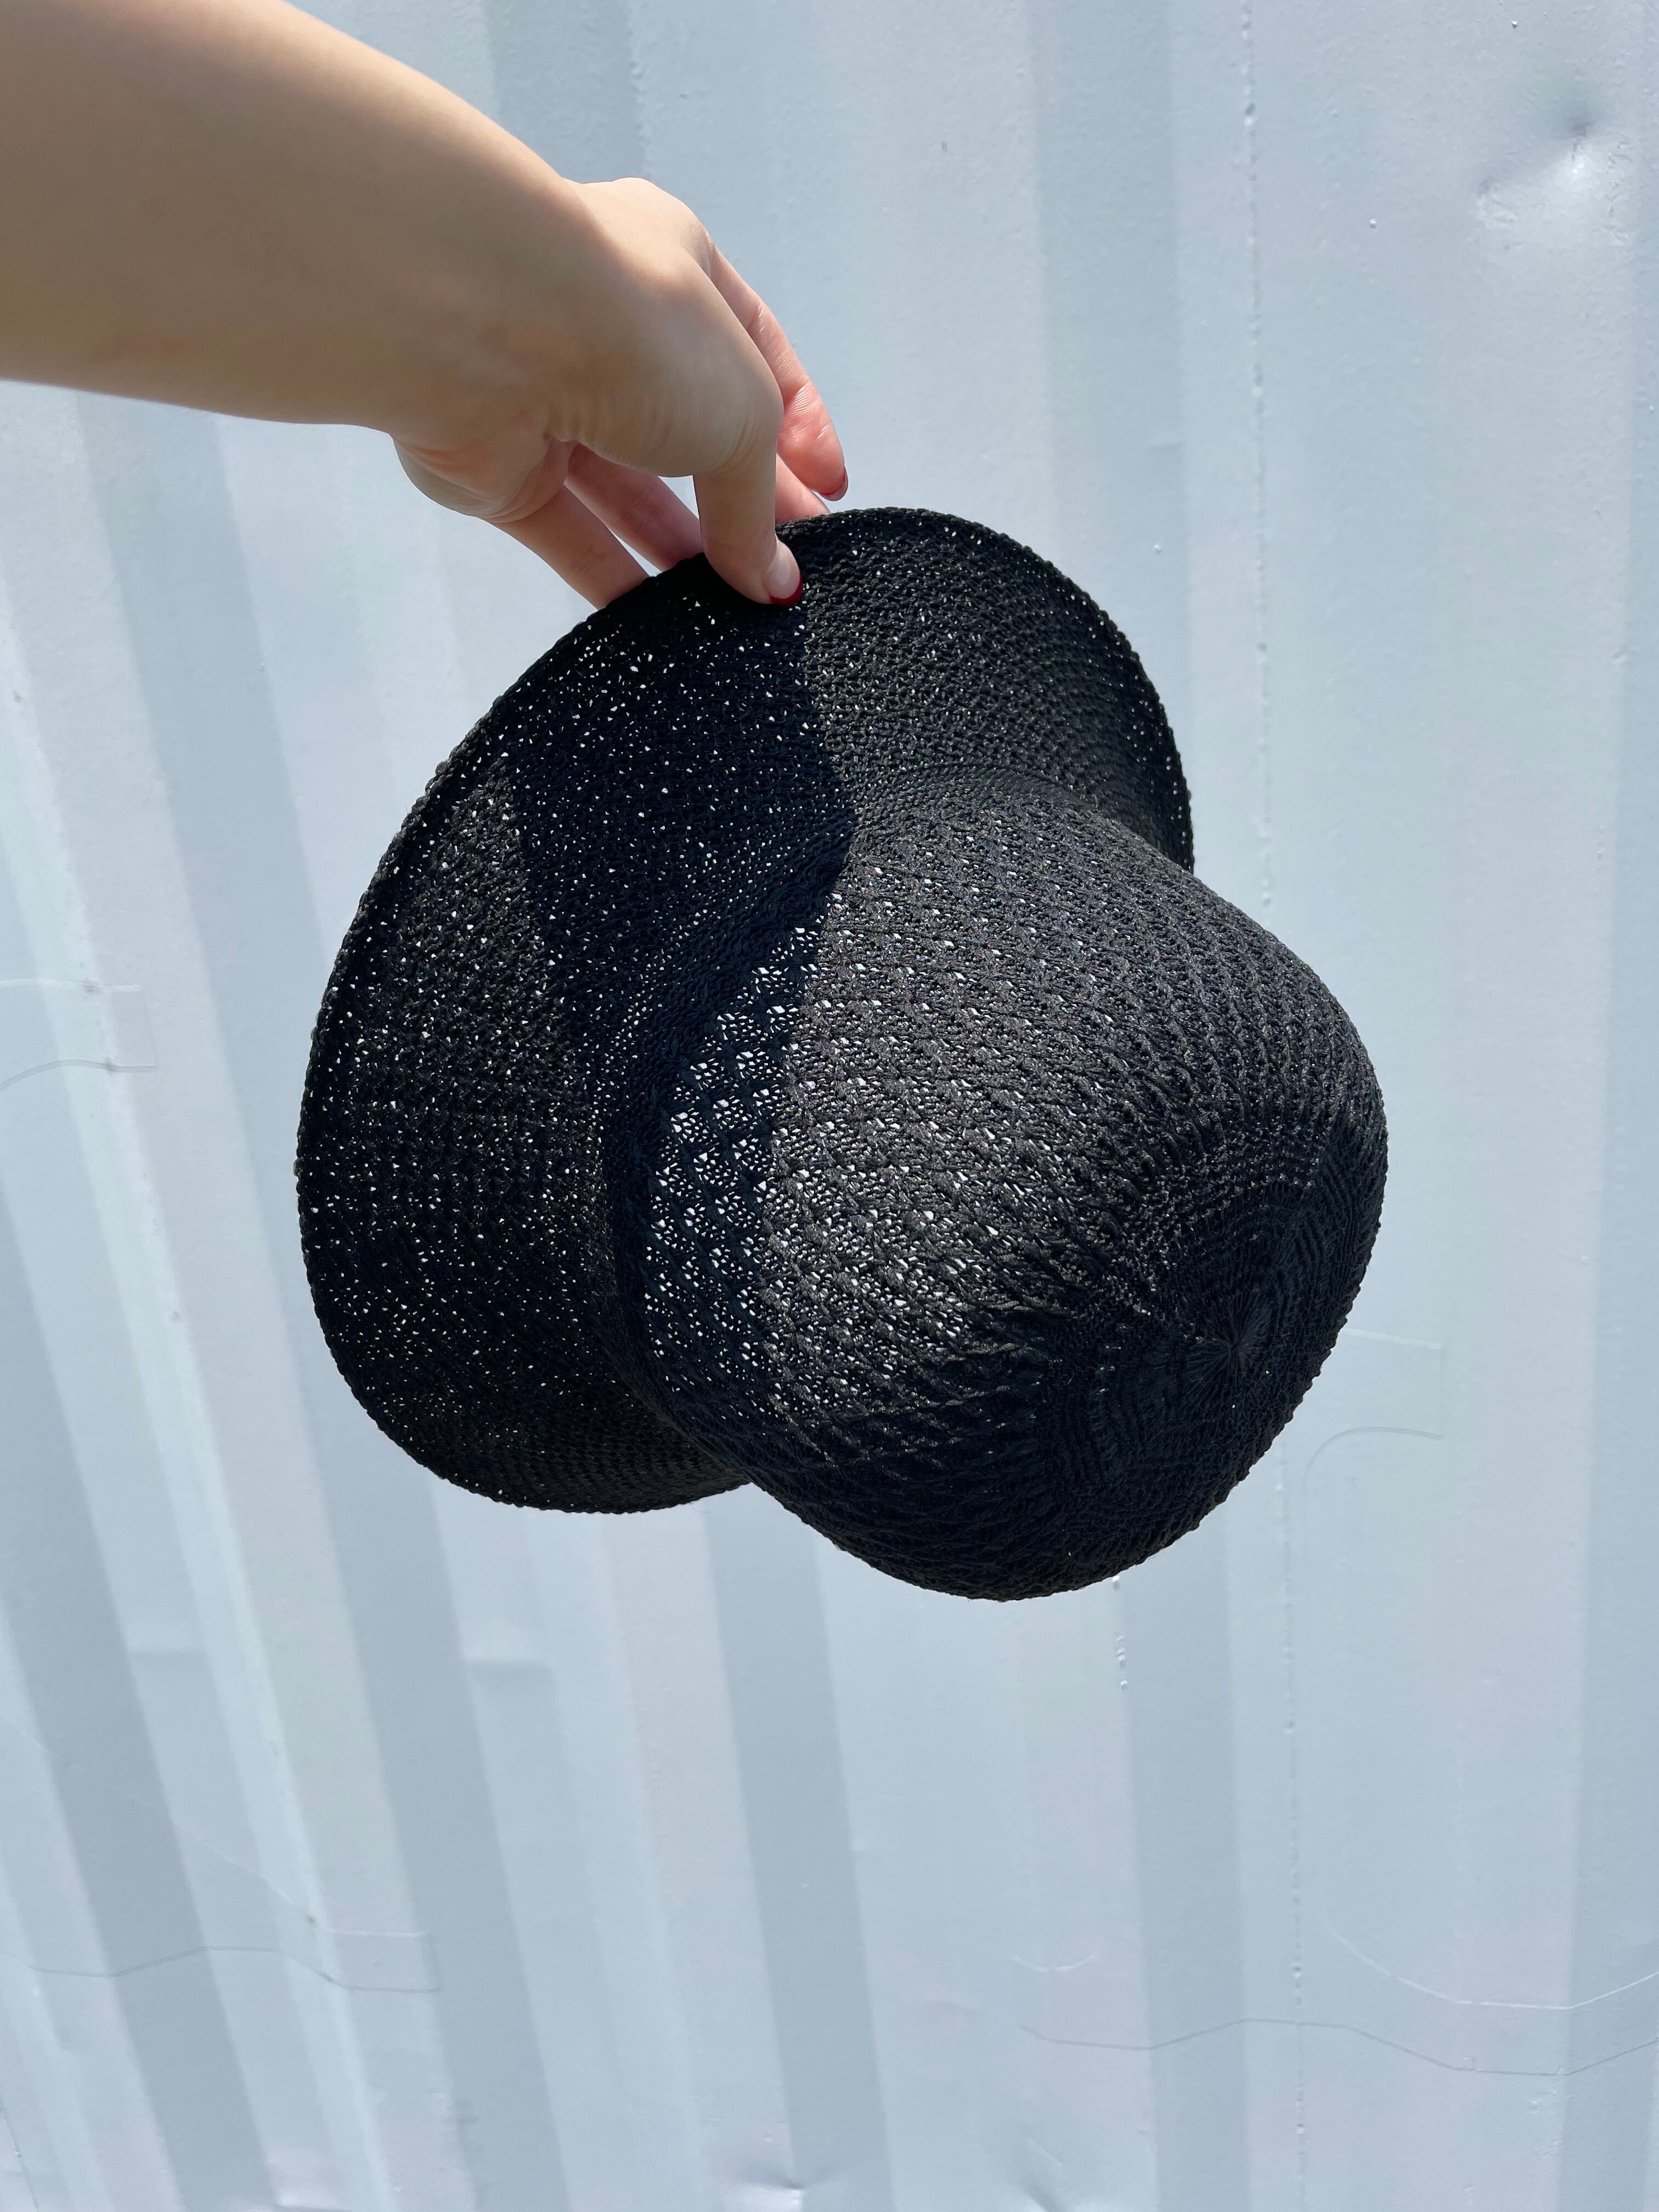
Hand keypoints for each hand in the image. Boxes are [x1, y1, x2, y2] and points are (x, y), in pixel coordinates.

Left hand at [394, 178, 846, 608]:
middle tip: (786, 569)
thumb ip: (758, 499)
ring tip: (734, 606)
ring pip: (628, 488)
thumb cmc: (626, 325)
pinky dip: (612, 577)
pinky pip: (568, 533)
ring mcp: (548, 394)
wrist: (484, 332)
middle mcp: (607, 324)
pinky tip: (659, 623)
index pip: (758, 351)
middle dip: (744, 502)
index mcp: (676, 266)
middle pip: (693, 431)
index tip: (829, 493)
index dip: (800, 426)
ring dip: (682, 549)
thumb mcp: (741, 412)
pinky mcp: (497, 464)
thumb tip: (769, 577)